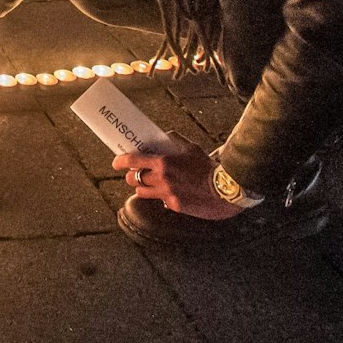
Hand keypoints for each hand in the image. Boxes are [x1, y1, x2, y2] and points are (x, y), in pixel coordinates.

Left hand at [116, 139, 243, 219]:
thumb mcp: (192, 148)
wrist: (226, 190)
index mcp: (163, 162)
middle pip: (133, 179)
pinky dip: (161, 196)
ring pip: (142, 192)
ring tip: (147, 183)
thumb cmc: (209, 167)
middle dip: (130, 176)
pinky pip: (160, 201)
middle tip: (133, 173)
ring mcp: (167, 194)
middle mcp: (162, 179)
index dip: (120, 161)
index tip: (115, 162)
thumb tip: (164, 136)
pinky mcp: (175, 206)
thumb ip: (174, 141)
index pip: (133, 161)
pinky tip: (169, 192)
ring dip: (142, 187)